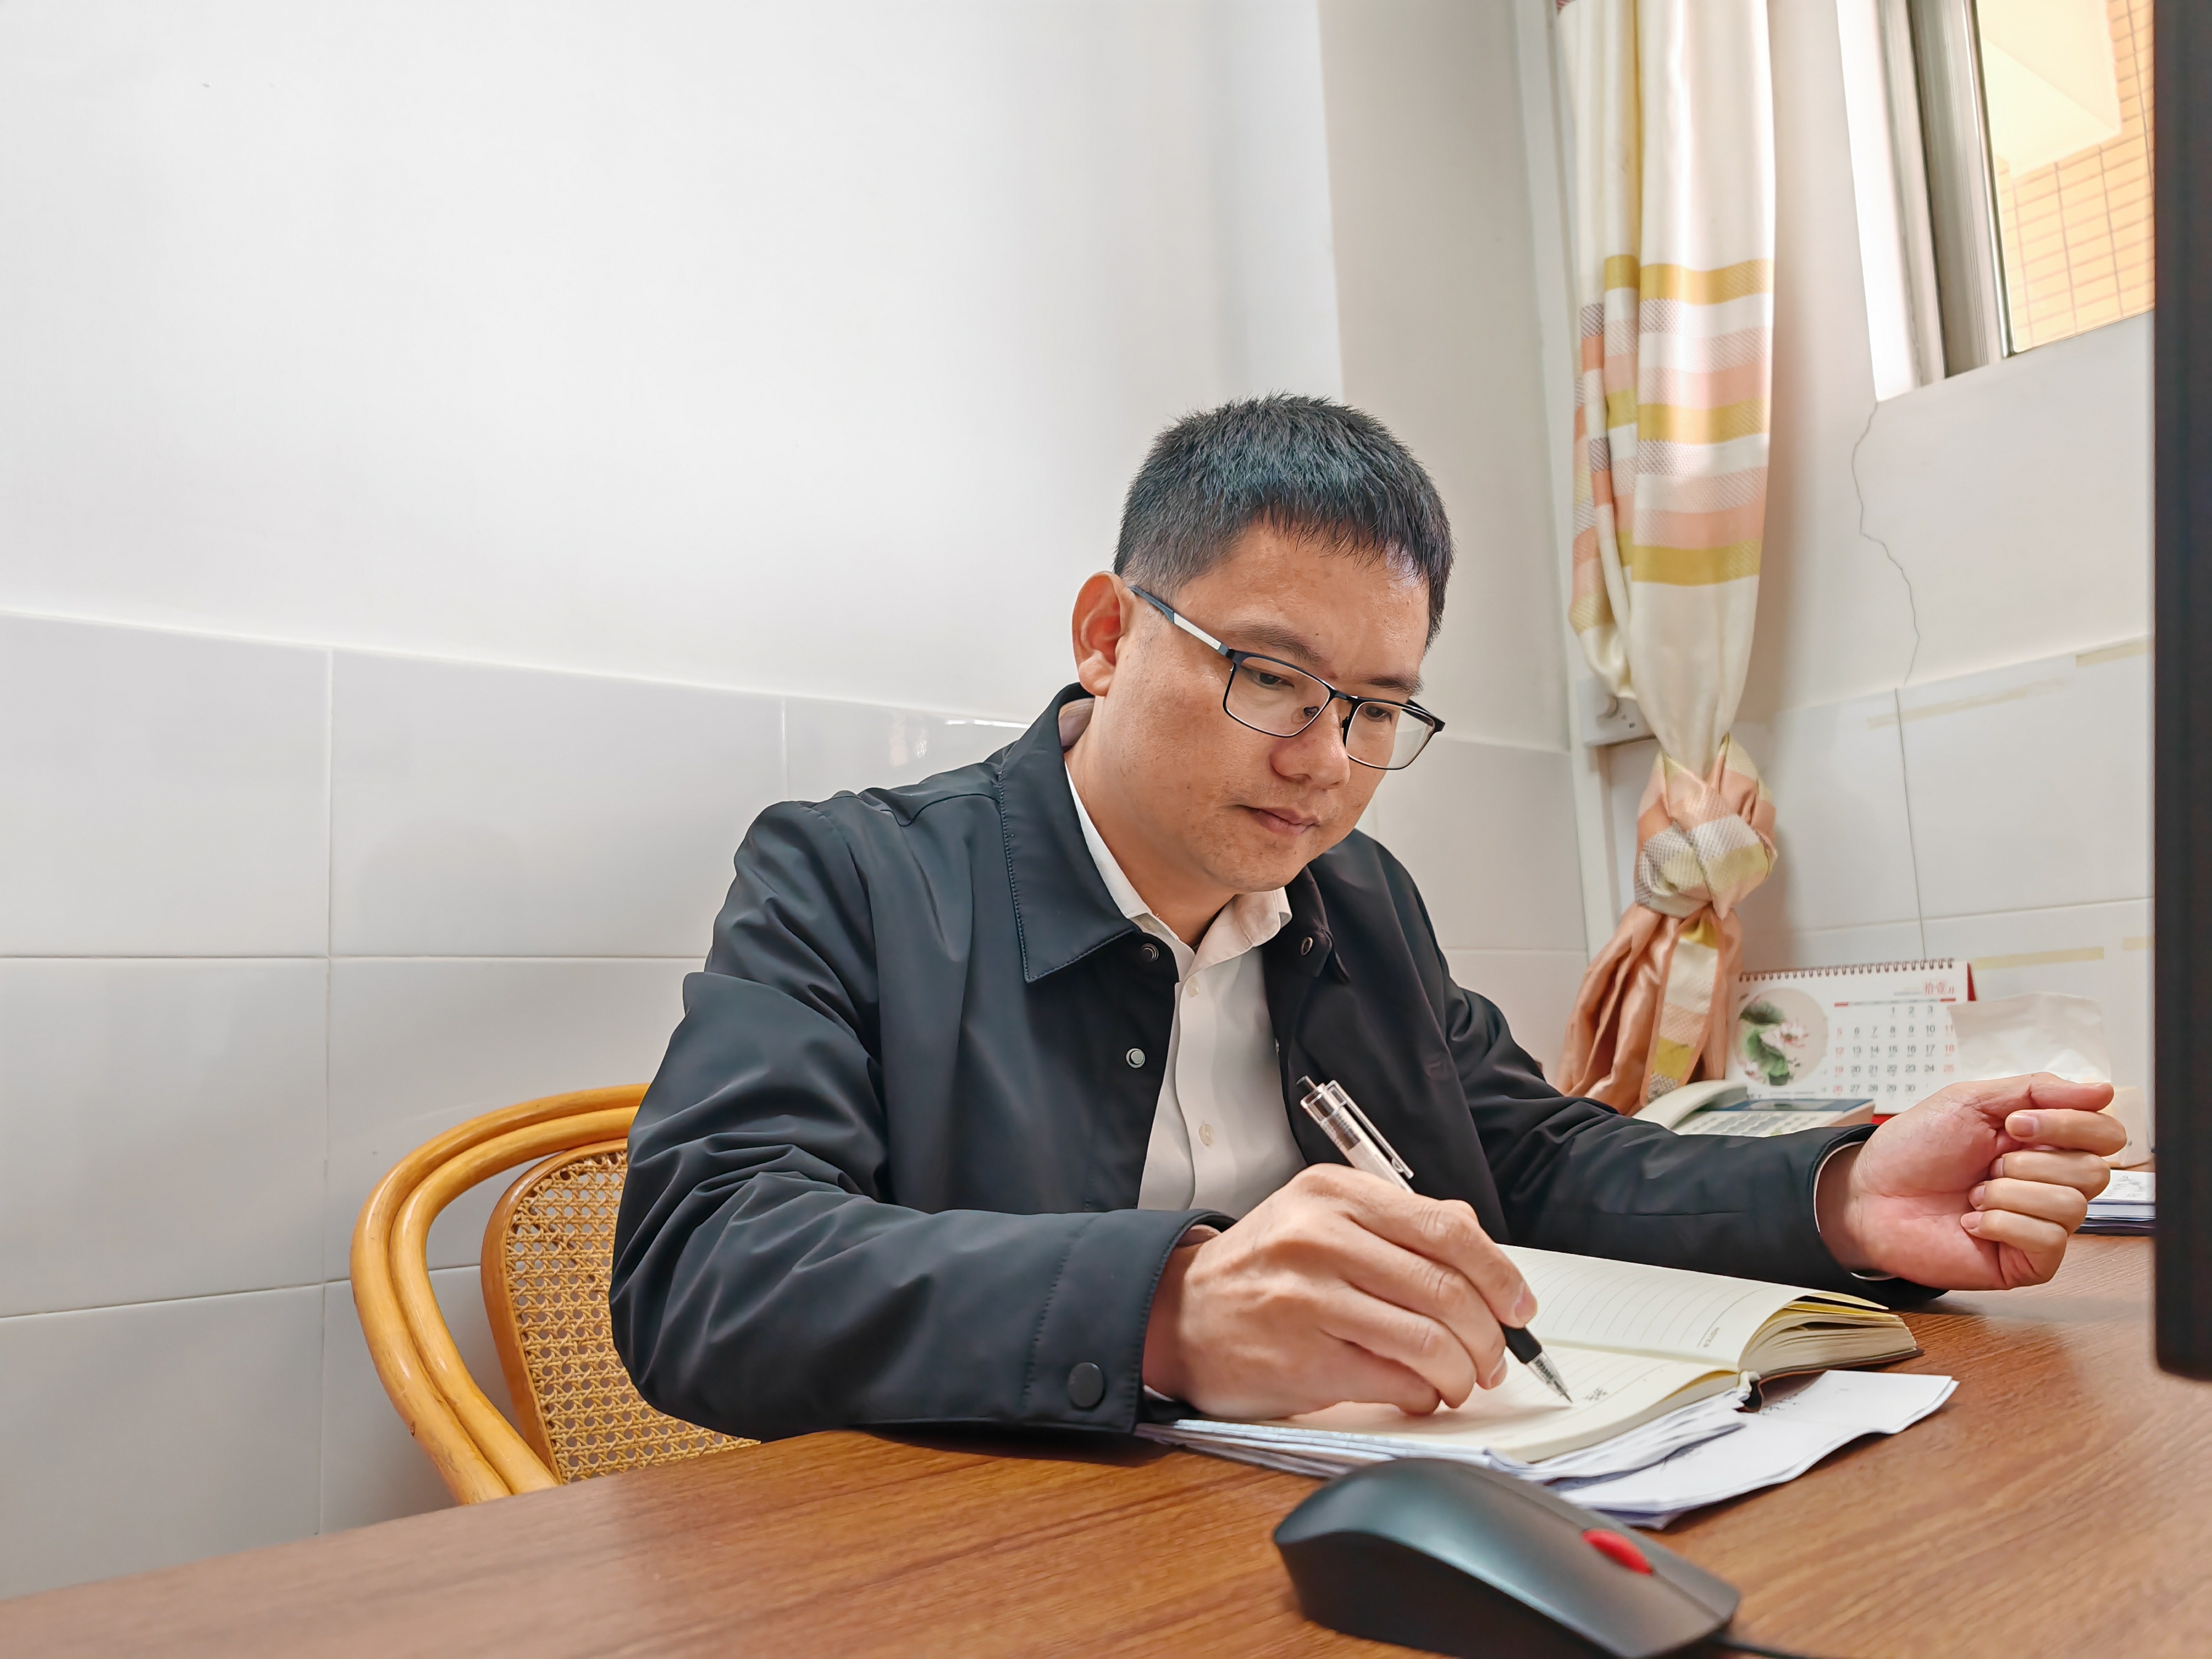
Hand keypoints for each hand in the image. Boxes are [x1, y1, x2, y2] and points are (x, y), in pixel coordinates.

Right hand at [1141, 1164, 1535, 1419]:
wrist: (1179, 1313)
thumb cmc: (1264, 1270)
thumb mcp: (1322, 1218)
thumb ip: (1399, 1223)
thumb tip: (1477, 1242)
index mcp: (1335, 1194)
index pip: (1445, 1230)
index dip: (1498, 1274)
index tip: (1518, 1306)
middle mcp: (1321, 1237)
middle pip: (1446, 1289)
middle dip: (1488, 1335)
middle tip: (1494, 1356)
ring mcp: (1310, 1299)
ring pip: (1429, 1341)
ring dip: (1463, 1373)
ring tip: (1460, 1380)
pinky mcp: (1303, 1360)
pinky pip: (1396, 1382)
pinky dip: (1423, 1395)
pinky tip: (1418, 1393)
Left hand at [1815, 1073, 2123, 1288]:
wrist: (1869, 1195)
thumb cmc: (1914, 1149)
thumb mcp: (1969, 1101)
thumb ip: (2035, 1089)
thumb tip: (2101, 1089)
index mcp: (2044, 1141)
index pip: (2105, 1133)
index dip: (2071, 1124)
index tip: (2015, 1123)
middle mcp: (2051, 1182)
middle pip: (2095, 1171)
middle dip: (2030, 1160)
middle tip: (1987, 1162)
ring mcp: (2042, 1224)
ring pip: (2071, 1205)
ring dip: (2009, 1192)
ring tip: (1974, 1193)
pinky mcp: (2027, 1261)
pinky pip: (2048, 1240)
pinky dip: (2002, 1222)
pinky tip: (1971, 1221)